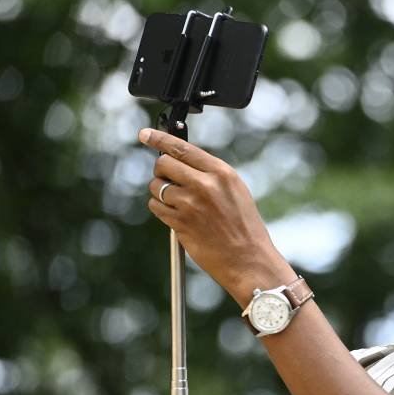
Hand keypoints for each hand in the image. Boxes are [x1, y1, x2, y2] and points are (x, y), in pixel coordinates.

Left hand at [139, 128, 291, 304]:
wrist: (248, 259)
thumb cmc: (243, 227)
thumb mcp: (235, 192)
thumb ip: (210, 175)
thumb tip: (179, 162)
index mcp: (221, 173)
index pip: (182, 148)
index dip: (159, 139)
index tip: (145, 134)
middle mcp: (205, 185)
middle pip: (164, 164)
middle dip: (162, 172)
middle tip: (170, 181)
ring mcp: (190, 204)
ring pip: (156, 186)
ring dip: (161, 193)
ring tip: (181, 206)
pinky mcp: (179, 222)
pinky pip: (156, 207)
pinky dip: (162, 210)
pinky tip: (179, 218)